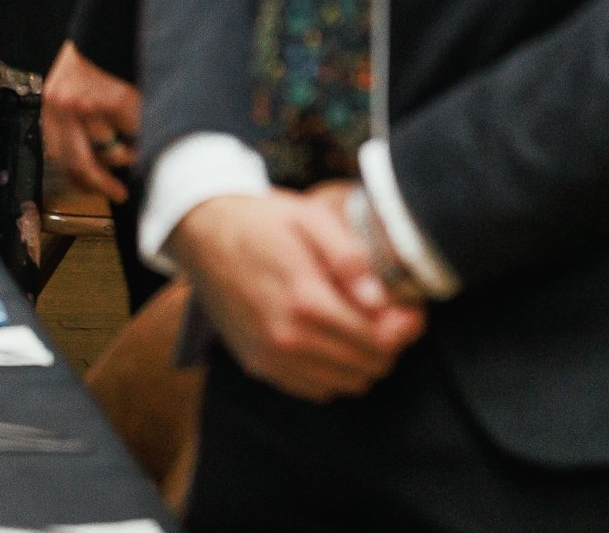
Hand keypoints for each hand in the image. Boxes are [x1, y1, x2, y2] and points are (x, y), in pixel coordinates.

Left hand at [41, 40, 143, 204]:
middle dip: (100, 184)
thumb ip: (77, 115)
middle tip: (117, 193)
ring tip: (136, 145)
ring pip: (111, 149)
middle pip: (80, 163)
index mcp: (52, 100)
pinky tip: (145, 126)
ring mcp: (89, 102)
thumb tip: (97, 156)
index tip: (89, 186)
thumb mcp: (74, 81)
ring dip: (126, 153)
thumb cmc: (97, 50)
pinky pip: (132, 132)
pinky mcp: (116, 99)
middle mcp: (65, 103)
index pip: (56, 152)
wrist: (111, 18)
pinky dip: (141, 134)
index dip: (74, 175)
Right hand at [168, 189, 425, 401]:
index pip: (379, 341)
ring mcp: (269, 357)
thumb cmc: (259, 220)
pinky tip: (329, 340)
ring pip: (345, 384)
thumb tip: (381, 301)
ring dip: (361, 361)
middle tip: (389, 316)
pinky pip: (314, 389)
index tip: (410, 309)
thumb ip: (350, 259)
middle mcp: (287, 338)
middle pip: (367, 367)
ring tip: (360, 327)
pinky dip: (332, 372)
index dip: (406, 327)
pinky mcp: (256, 364)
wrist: (199, 231)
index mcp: (305, 300)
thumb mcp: (310, 219)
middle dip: (388, 344)